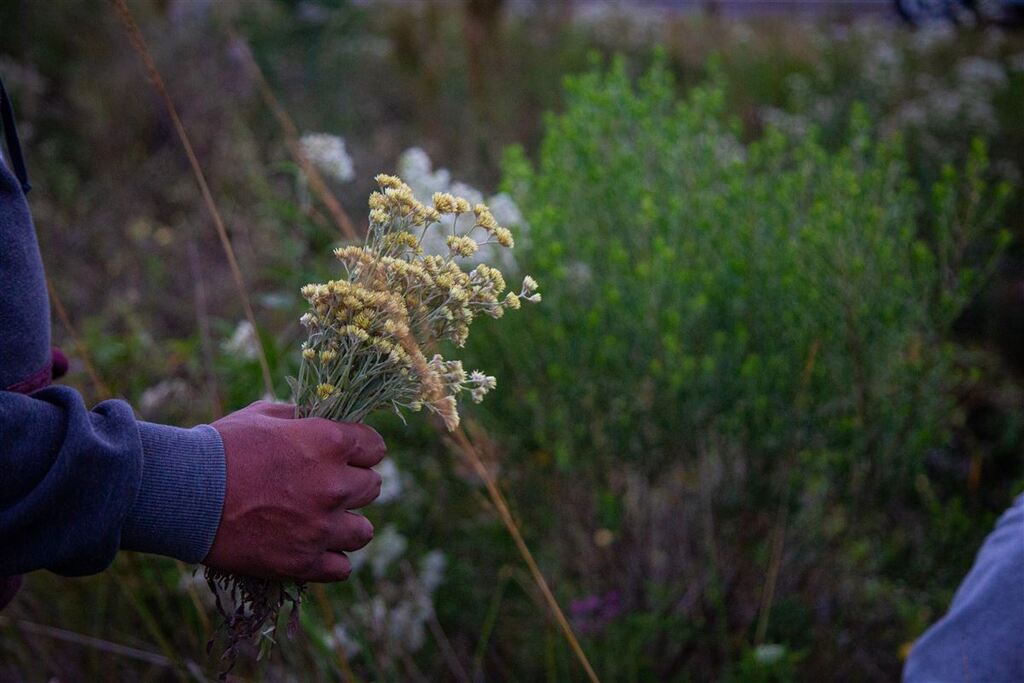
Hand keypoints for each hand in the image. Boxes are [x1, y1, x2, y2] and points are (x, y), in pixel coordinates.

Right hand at [204, 401, 384, 581]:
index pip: (375, 446)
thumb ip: (300, 418)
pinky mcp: (303, 562)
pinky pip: (342, 568)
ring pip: (364, 531)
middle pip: (373, 487)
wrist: (183, 494)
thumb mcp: (263, 415)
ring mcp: (321, 527)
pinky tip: (311, 548)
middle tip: (328, 486)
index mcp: (328, 442)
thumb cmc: (220, 447)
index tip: (348, 454)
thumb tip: (318, 419)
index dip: (361, 449)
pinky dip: (329, 560)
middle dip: (354, 484)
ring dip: (347, 525)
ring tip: (323, 521)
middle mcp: (333, 485)